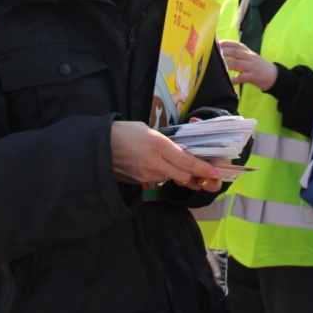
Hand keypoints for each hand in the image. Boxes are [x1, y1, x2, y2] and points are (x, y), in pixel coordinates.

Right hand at [110, 121, 224, 191]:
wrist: (97, 145)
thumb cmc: (124, 131)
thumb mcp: (148, 130)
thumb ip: (165, 143)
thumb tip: (178, 151)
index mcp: (158, 145)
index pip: (187, 161)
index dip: (202, 167)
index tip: (214, 171)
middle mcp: (154, 163)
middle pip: (183, 175)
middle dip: (193, 174)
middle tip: (200, 172)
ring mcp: (145, 175)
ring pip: (169, 178)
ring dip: (174, 173)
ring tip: (169, 162)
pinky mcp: (137, 182)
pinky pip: (155, 180)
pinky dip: (158, 174)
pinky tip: (150, 164)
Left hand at [219, 39, 277, 90]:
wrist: (274, 76)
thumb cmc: (259, 67)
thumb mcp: (251, 59)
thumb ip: (239, 57)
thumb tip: (223, 55)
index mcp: (249, 52)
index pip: (237, 44)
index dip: (226, 43)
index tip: (216, 43)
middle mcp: (250, 57)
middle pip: (236, 52)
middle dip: (224, 51)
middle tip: (213, 53)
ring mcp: (252, 67)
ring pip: (238, 63)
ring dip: (227, 64)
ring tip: (218, 66)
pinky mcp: (254, 77)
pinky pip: (242, 77)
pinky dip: (234, 80)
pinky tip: (228, 82)